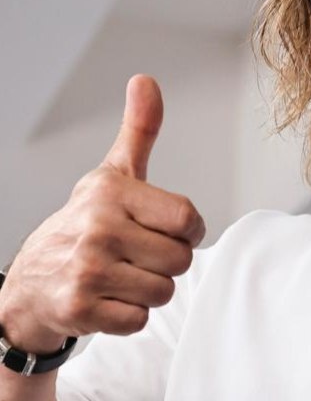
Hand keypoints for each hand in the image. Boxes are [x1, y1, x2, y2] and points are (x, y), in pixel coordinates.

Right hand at [0, 75, 204, 352]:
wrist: (31, 282)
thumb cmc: (82, 226)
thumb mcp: (111, 175)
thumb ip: (139, 131)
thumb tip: (146, 80)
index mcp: (112, 192)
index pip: (189, 219)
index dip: (186, 231)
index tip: (164, 230)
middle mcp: (98, 228)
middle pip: (181, 261)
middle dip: (165, 264)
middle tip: (135, 257)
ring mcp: (87, 270)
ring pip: (163, 293)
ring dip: (147, 291)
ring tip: (120, 277)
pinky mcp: (80, 309)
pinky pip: (139, 320)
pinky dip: (128, 316)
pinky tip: (106, 299)